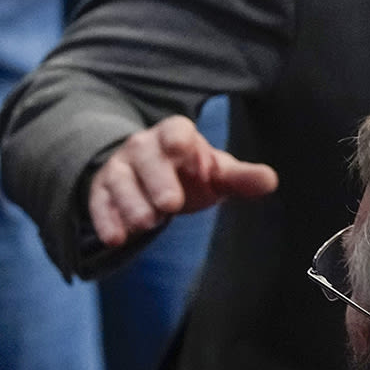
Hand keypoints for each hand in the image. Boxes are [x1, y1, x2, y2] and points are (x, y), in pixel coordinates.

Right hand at [86, 115, 277, 248]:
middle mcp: (143, 148)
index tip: (183, 150)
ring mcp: (119, 168)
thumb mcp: (217, 174)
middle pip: (144, 157)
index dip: (177, 139)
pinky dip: (105, 219)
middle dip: (155, 179)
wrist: (150, 178)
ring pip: (118, 179)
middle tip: (169, 206)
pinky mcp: (101, 191)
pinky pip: (98, 202)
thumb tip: (270, 180)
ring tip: (146, 225)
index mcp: (175, 136)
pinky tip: (115, 238)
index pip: (174, 130)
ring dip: (130, 202)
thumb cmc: (190, 174)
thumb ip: (240, 178)